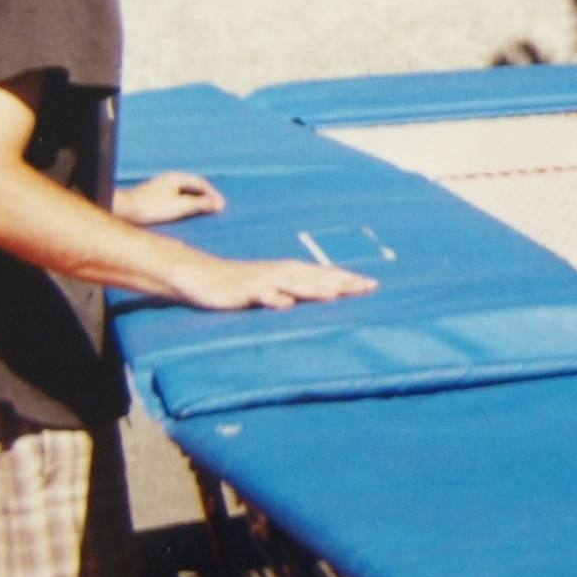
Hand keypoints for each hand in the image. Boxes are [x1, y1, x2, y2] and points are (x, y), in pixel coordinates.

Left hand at [114, 171, 224, 225]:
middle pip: (193, 188)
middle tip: (215, 209)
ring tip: (202, 213)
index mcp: (177, 177)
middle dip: (206, 198)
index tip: (221, 206)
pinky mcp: (153, 198)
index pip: (202, 183)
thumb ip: (202, 204)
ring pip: (184, 194)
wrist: (124, 210)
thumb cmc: (153, 206)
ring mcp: (160, 188)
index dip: (214, 194)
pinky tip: (183, 215)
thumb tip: (219, 204)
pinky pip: (175, 199)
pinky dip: (184, 206)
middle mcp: (169, 179)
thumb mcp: (182, 205)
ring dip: (195, 202)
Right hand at [170, 253, 376, 310]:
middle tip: (367, 287)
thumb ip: (298, 291)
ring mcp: (263, 281)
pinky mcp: (243, 292)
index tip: (374, 285)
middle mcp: (282, 272)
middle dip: (342, 282)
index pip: (326, 274)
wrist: (202, 276)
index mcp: (291, 271)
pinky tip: (285, 304)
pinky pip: (259, 295)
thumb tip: (327, 297)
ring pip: (293, 284)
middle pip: (317, 277)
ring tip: (336, 293)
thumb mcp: (274, 288)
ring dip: (314, 288)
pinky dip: (273, 298)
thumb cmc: (243, 284)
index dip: (349, 280)